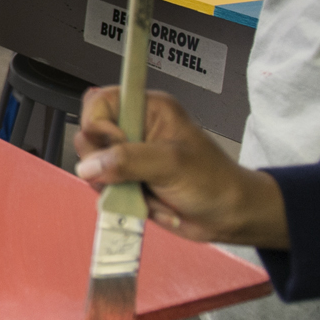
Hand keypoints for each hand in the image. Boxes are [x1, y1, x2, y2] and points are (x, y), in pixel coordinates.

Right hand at [74, 87, 288, 247]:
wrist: (229, 217)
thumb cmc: (215, 182)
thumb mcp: (173, 164)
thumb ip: (129, 161)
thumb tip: (90, 165)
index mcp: (149, 110)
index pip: (100, 102)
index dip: (99, 124)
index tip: (116, 144)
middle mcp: (135, 129)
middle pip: (90, 136)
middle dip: (105, 162)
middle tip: (131, 174)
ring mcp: (129, 157)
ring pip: (93, 167)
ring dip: (116, 187)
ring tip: (147, 191)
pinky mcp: (127, 181)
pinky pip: (105, 189)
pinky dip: (122, 201)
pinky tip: (147, 202)